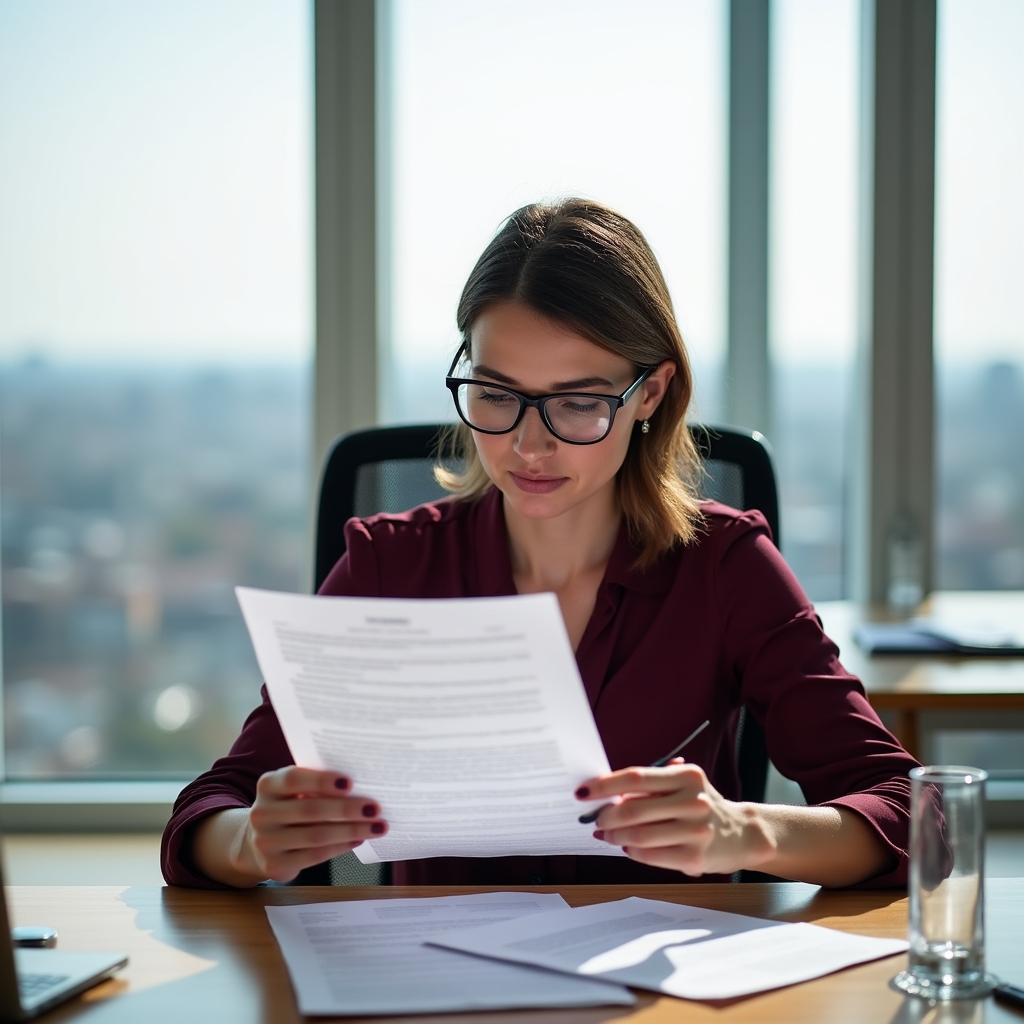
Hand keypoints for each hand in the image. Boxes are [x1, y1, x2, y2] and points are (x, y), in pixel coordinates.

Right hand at [237, 767, 387, 882]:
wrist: (256, 844)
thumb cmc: (287, 809)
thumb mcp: (292, 791)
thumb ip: (315, 786)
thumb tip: (360, 788)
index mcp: (268, 785)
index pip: (293, 779)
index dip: (322, 780)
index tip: (350, 782)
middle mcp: (262, 813)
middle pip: (310, 809)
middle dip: (346, 809)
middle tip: (375, 808)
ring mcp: (265, 842)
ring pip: (316, 835)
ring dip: (351, 830)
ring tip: (377, 826)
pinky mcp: (274, 865)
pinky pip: (315, 855)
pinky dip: (341, 846)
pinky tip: (358, 839)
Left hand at [576, 760, 775, 876]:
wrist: (742, 833)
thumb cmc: (701, 805)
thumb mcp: (683, 784)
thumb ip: (650, 785)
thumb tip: (606, 793)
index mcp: (687, 776)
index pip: (636, 777)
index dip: (605, 785)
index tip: (584, 791)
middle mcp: (693, 801)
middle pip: (633, 808)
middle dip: (606, 816)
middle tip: (596, 820)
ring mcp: (695, 831)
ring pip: (638, 835)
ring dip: (615, 836)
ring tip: (608, 835)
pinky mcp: (694, 857)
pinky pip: (649, 856)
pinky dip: (631, 852)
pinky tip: (627, 847)